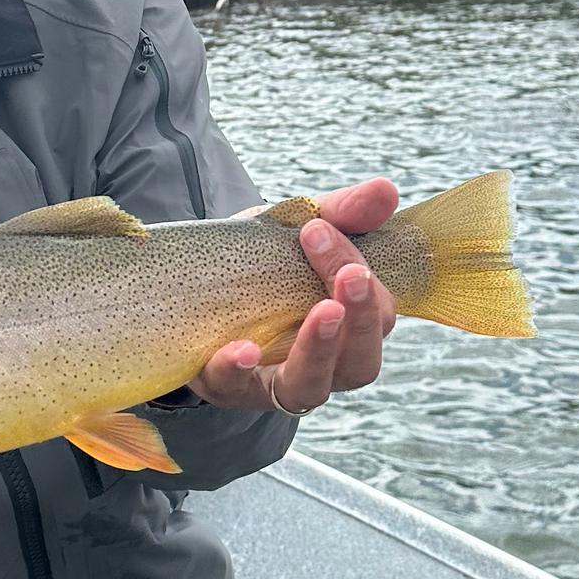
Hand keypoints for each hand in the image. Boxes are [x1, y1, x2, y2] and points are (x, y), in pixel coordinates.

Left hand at [189, 179, 397, 419]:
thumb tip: (386, 190)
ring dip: (319, 350)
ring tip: (321, 312)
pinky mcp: (225, 386)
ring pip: (310, 388)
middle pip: (360, 364)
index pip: (379, 316)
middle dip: (360, 320)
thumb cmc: (260, 259)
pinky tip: (243, 349)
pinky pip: (235, 388)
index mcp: (348, 328)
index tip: (325, 230)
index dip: (367, 282)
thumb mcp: (296, 227)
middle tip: (349, 276)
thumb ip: (340, 211)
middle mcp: (321, 365)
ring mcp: (272, 381)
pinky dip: (239, 370)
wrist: (192, 280)